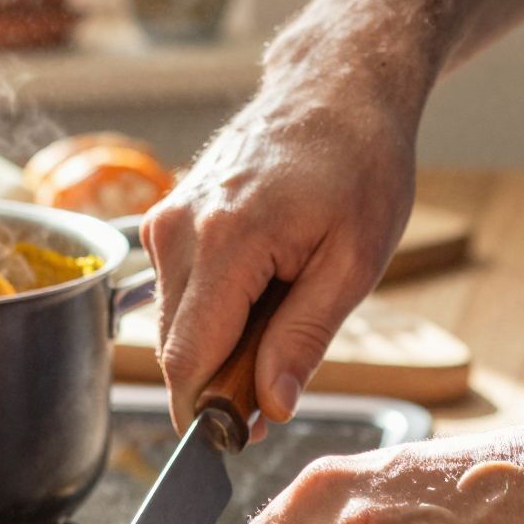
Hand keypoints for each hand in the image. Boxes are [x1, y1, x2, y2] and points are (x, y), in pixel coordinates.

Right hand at [141, 59, 416, 435]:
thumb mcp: (354, 262)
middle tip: (283, 372)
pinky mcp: (164, 219)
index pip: (187, 361)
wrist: (335, 88)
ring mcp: (164, 221)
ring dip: (220, 343)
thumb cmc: (359, 165)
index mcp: (225, 241)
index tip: (246, 435)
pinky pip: (177, 294)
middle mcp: (177, 230)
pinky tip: (261, 284)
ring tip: (282, 307)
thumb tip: (267, 408)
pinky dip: (214, 310)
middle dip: (221, 381)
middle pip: (176, 350)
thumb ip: (304, 338)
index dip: (209, 412)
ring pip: (174, 326)